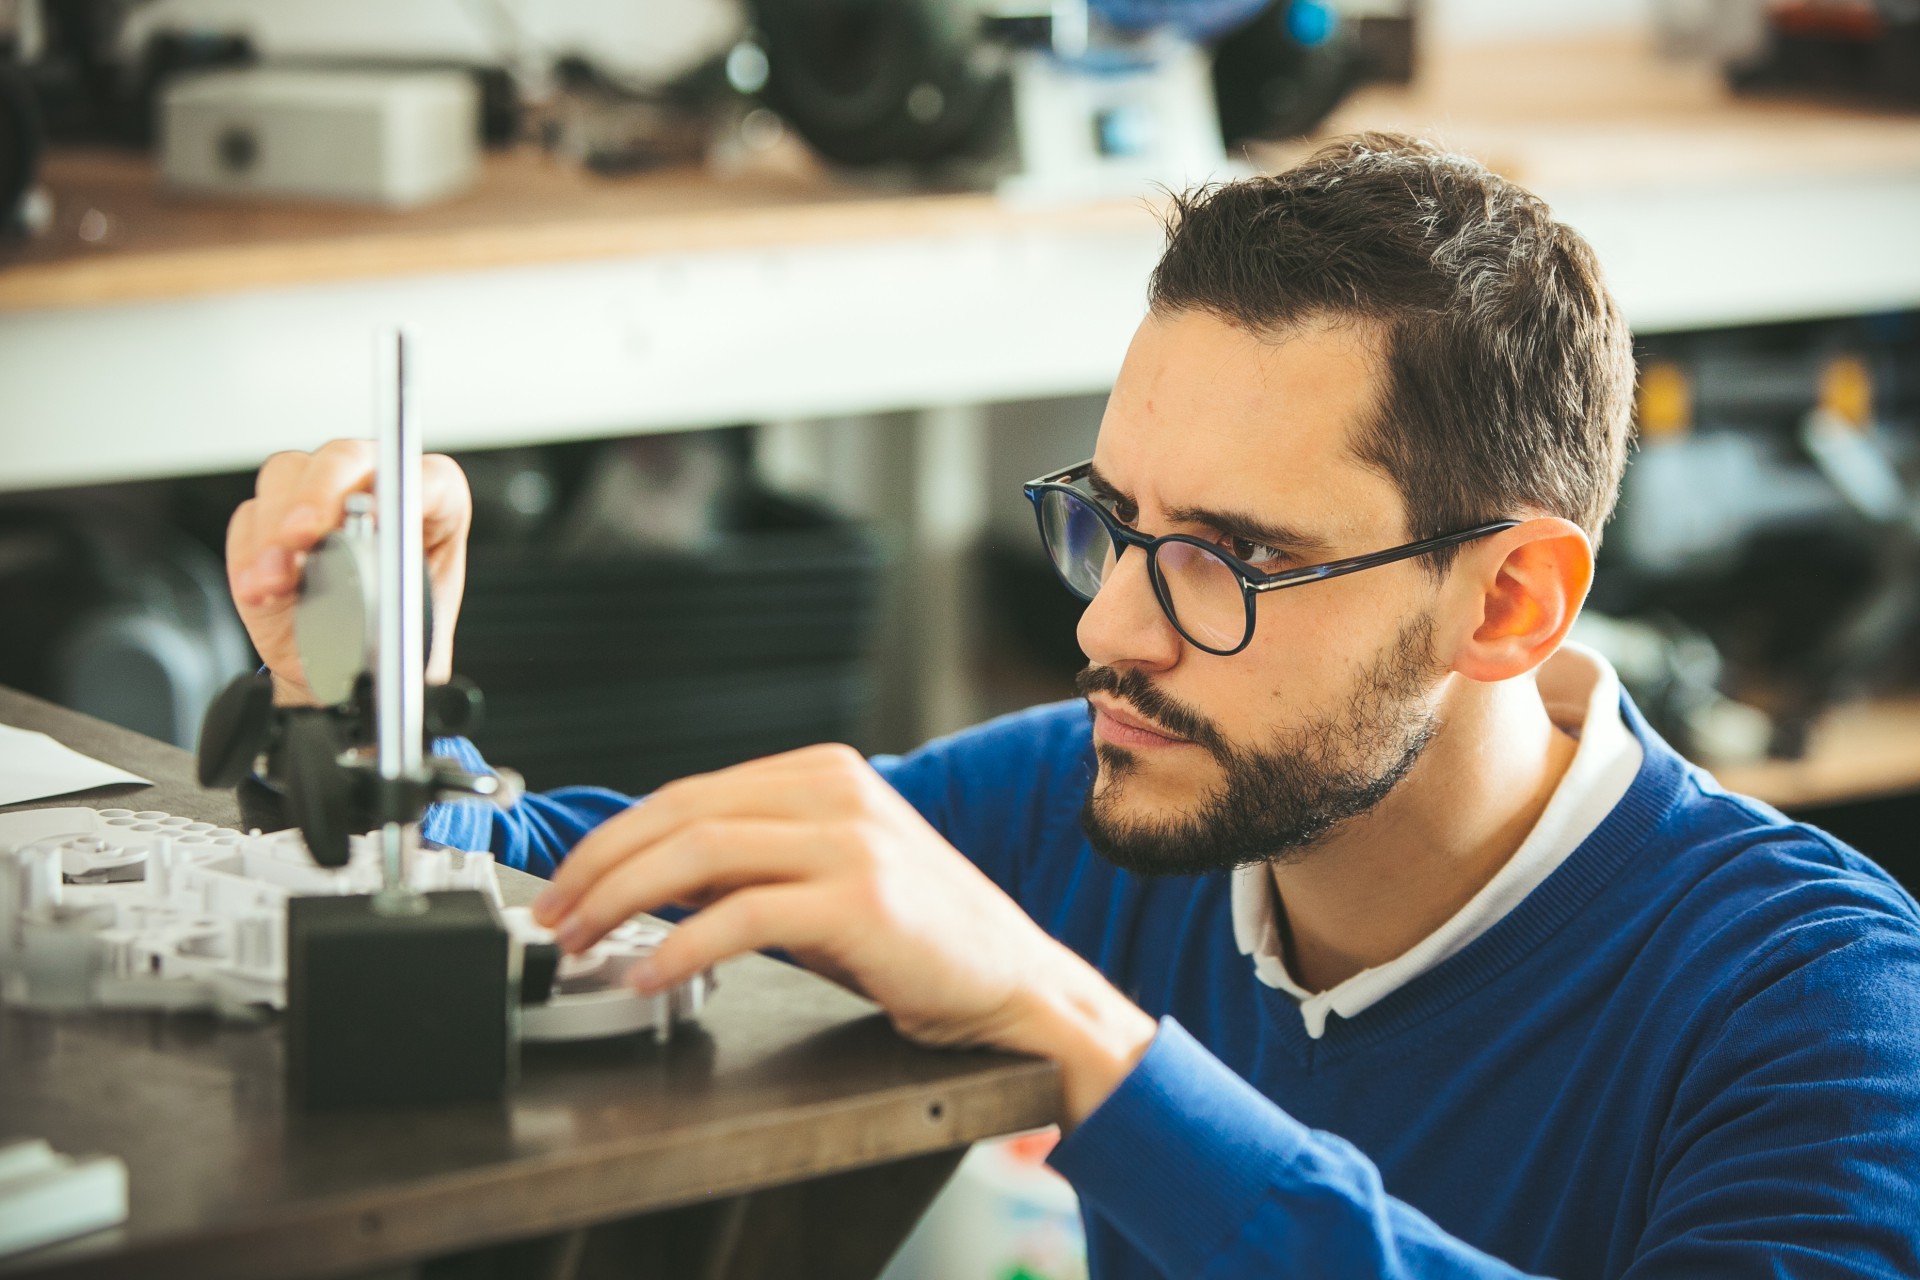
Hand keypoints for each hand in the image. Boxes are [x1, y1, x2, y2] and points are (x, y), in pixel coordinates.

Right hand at [226, 440, 472, 705]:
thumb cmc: (392, 640)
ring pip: (288, 476)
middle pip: (347, 459)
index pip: (433, 480)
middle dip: (320, 494)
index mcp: (432, 508)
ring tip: (279, 580)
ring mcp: (318, 496)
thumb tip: (384, 586)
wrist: (346, 667)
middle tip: (305, 534)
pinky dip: (248, 556)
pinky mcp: (269, 520)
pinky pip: (248, 518)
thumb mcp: (416, 629)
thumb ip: (406, 600)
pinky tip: (260, 590)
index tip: (380, 517)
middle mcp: (374, 487)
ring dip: (275, 527)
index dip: (408, 489)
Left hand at [532, 743, 1157, 1124]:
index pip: (688, 793)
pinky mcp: (862, 898)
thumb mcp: (823, 886)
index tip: (566, 883)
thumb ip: (748, 871)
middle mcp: (836, 792)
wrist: (1016, 984)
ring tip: (582, 942)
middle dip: (599, 867)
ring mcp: (852, 840)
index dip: (613, 839)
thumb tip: (649, 887)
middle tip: (553, 915)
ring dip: (621, 900)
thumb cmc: (920, 942)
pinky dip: (682, 946)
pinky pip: (744, 914)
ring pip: (701, 852)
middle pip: (681, 814)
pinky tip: (648, 975)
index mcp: (823, 774)